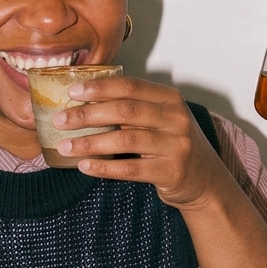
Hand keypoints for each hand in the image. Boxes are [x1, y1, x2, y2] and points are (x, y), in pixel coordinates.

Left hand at [52, 76, 225, 209]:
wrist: (205, 181)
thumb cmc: (174, 145)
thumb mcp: (161, 119)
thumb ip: (133, 108)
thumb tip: (84, 102)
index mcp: (170, 99)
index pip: (130, 86)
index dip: (99, 88)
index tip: (72, 91)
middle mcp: (175, 119)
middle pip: (124, 111)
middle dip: (87, 115)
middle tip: (60, 120)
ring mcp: (175, 145)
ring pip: (124, 140)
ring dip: (90, 143)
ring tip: (65, 147)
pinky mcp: (171, 172)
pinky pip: (130, 169)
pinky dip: (104, 167)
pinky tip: (85, 167)